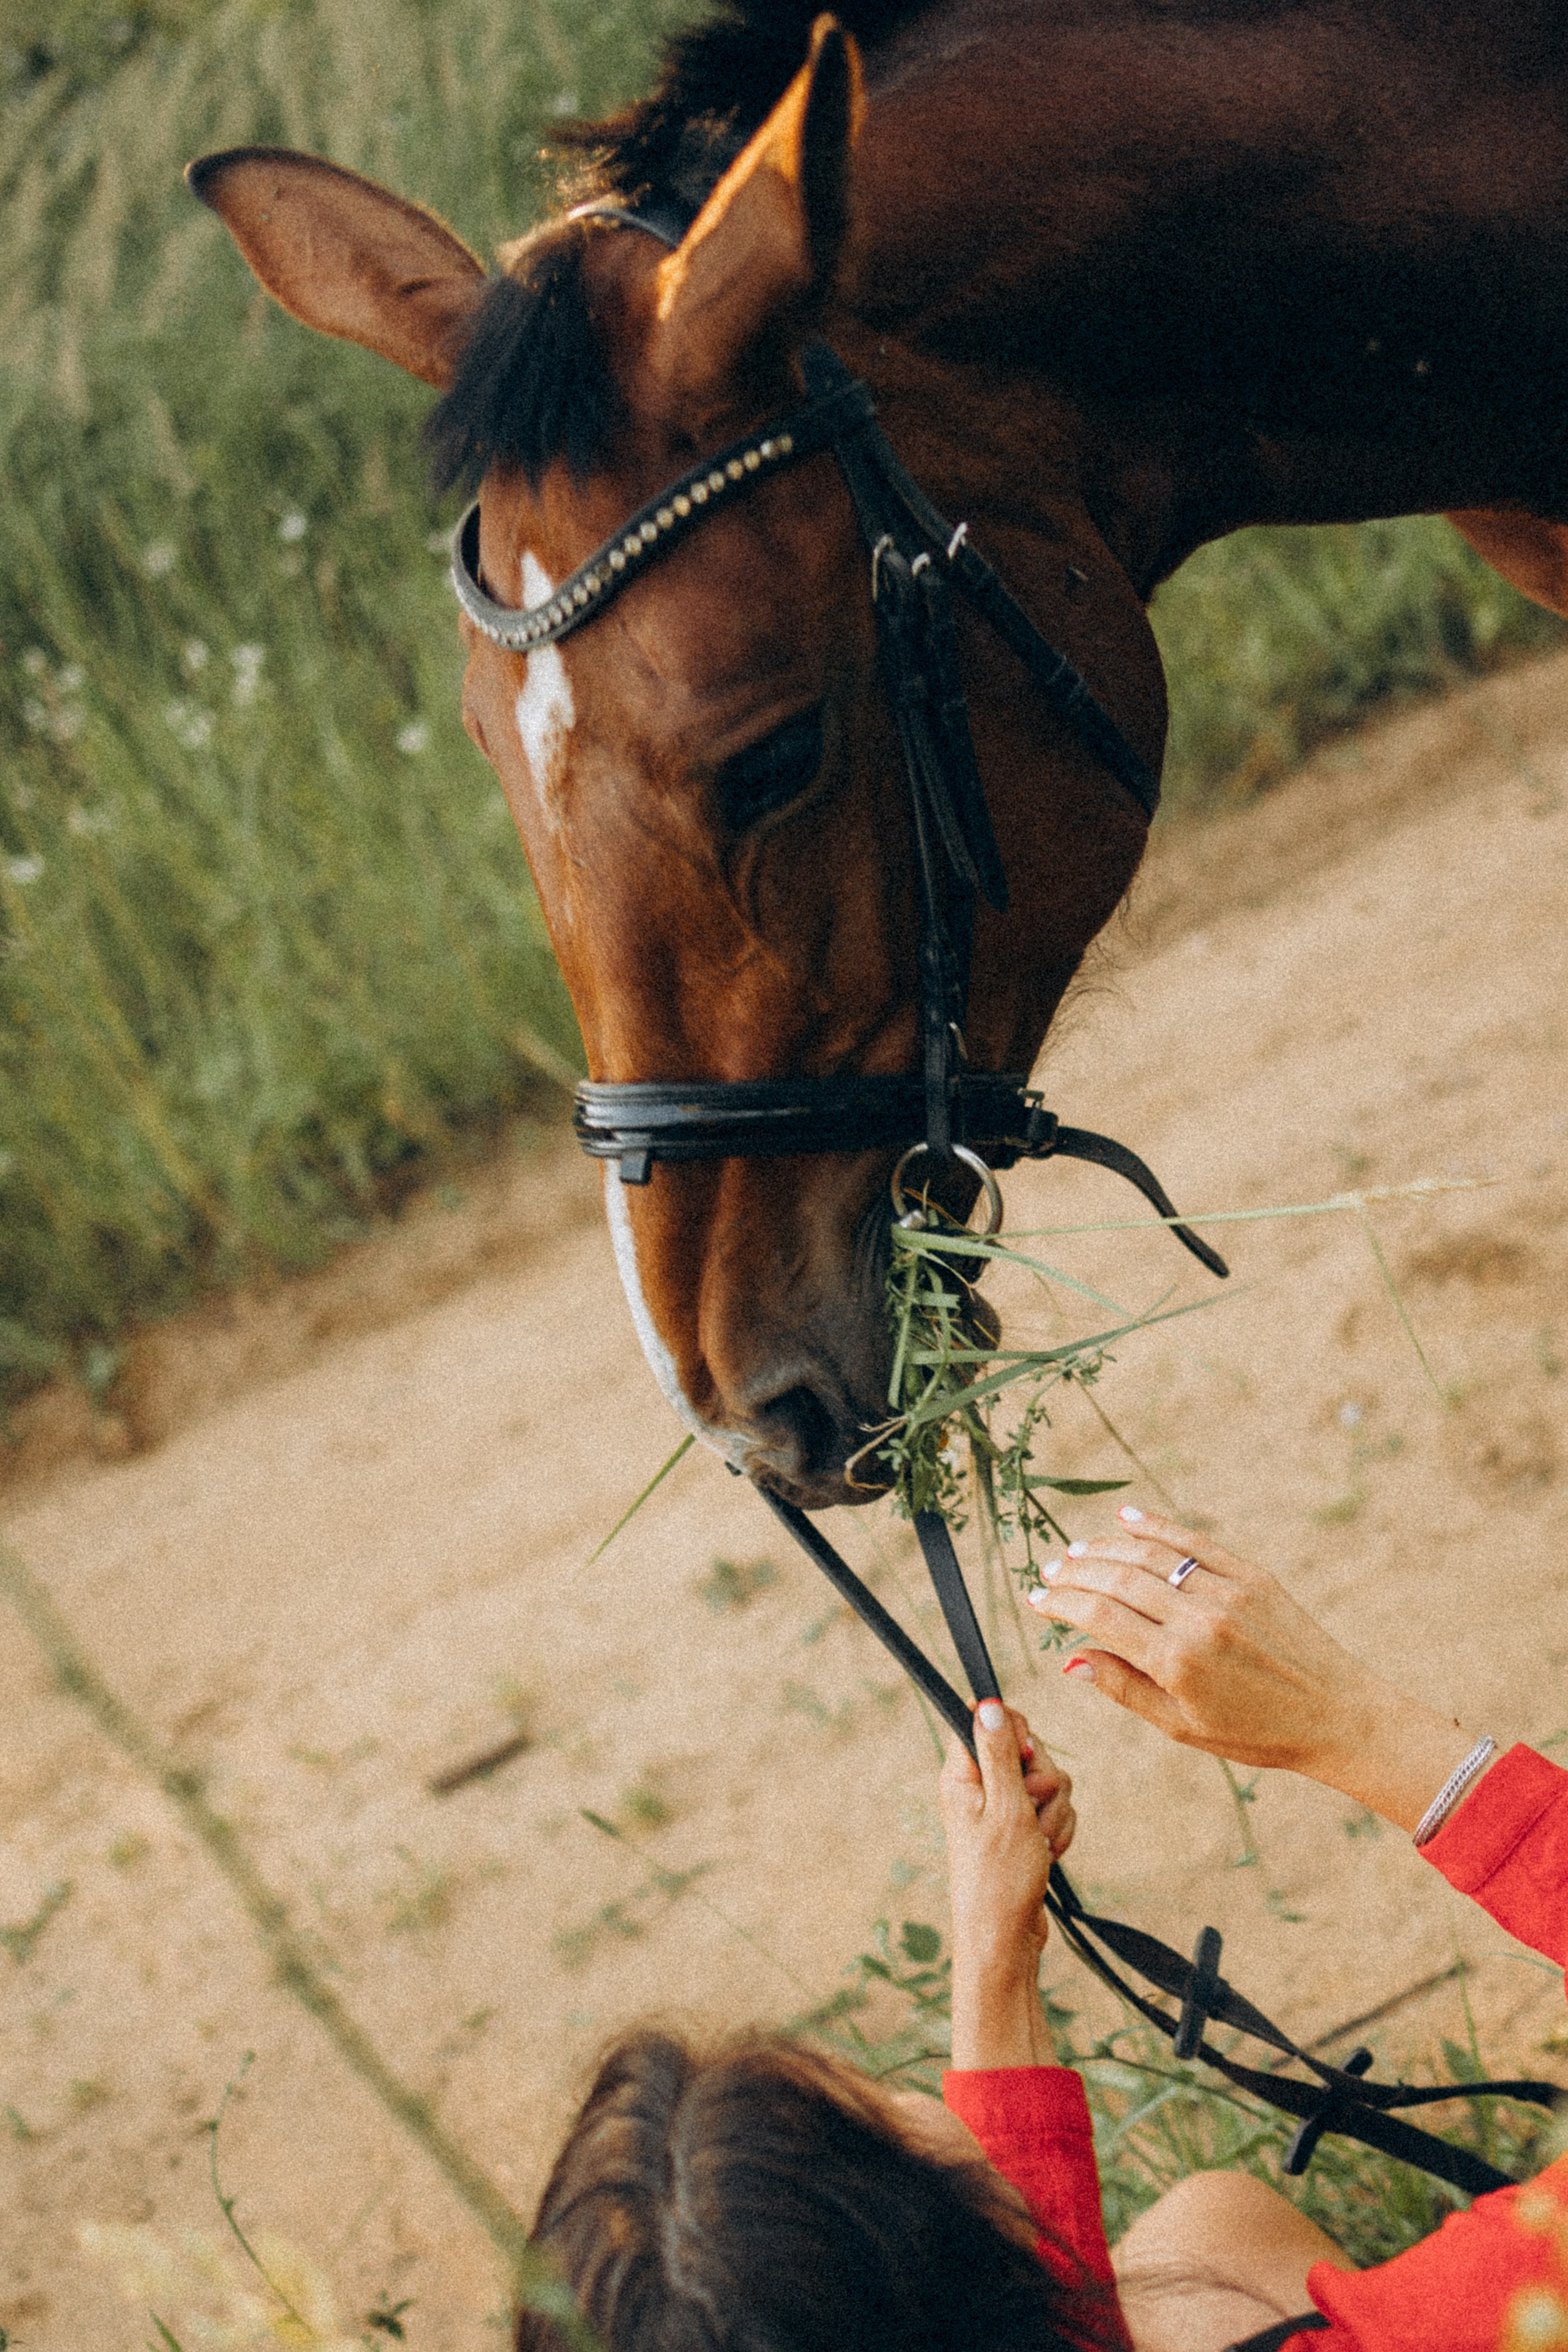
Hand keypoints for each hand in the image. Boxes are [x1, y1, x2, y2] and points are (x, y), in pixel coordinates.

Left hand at [940, 1700, 1073, 2068]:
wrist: (1007, 1939)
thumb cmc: (999, 1879)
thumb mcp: (1005, 1809)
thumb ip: (999, 1754)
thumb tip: (986, 1703)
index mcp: (963, 1775)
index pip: (986, 1719)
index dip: (1014, 1731)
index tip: (1024, 1757)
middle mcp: (981, 1787)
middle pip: (1028, 1748)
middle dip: (1044, 1781)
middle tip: (1031, 1812)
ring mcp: (1004, 1809)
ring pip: (1049, 1781)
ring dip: (1053, 1813)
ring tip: (1037, 1844)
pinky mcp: (1024, 1829)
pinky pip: (1055, 1810)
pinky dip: (1058, 1831)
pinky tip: (1047, 1855)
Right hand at [1028, 1507, 1479, 1832]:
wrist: (1338, 1716)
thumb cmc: (1257, 1734)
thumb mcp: (1183, 1727)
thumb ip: (1125, 1688)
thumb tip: (1072, 1658)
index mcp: (1178, 1662)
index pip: (1099, 1616)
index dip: (1060, 1603)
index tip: (1037, 1601)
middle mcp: (1199, 1619)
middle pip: (1117, 1578)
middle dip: (1074, 1572)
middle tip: (1049, 1572)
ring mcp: (1227, 1591)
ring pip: (1150, 1554)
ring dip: (1106, 1548)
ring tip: (1077, 1552)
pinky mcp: (1253, 1576)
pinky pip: (1195, 1541)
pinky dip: (1157, 1526)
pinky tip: (1127, 1519)